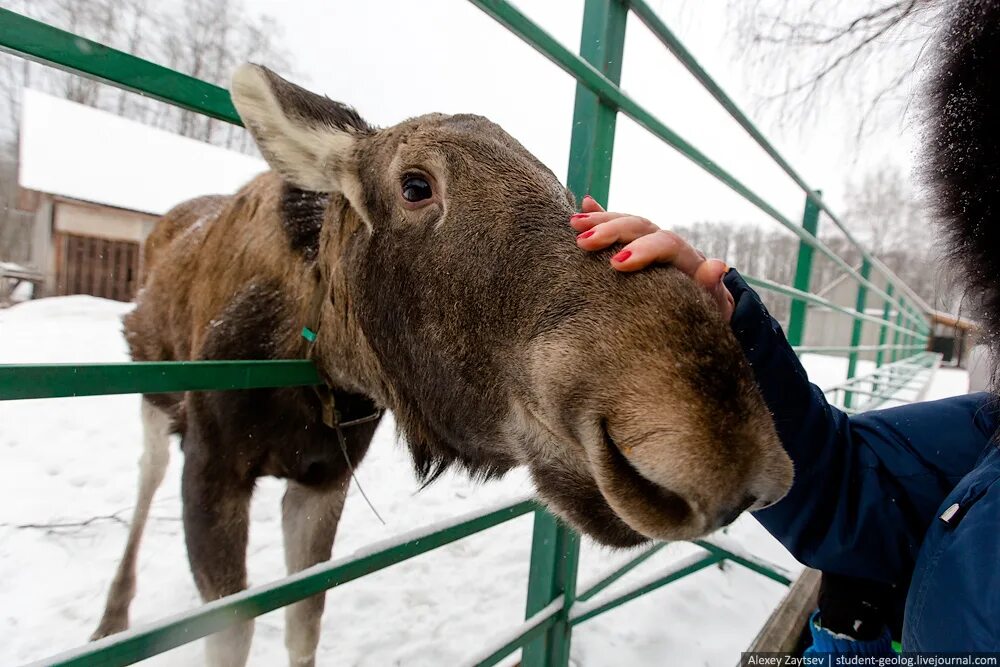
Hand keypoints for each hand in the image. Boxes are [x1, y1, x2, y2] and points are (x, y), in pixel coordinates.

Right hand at [571, 195, 734, 320]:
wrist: (704, 307)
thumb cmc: (705, 312)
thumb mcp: (712, 306)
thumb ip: (712, 287)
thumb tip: (716, 265)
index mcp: (686, 258)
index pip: (665, 244)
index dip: (642, 250)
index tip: (617, 264)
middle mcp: (667, 244)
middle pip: (642, 227)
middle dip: (612, 231)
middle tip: (585, 242)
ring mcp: (650, 243)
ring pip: (627, 223)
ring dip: (600, 221)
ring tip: (574, 225)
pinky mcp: (635, 247)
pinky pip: (617, 228)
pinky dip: (600, 217)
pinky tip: (581, 209)